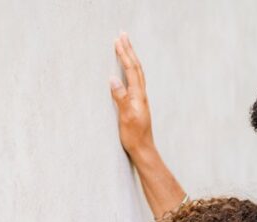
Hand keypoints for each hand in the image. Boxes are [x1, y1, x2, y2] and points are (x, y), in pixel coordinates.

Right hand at [109, 32, 153, 157]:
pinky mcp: (137, 104)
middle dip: (129, 50)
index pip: (131, 70)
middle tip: (123, 35)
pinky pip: (134, 81)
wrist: (143, 150)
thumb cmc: (134, 136)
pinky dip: (130, 69)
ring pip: (137, 73)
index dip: (125, 54)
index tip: (119, 40)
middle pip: (136, 67)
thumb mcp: (125, 117)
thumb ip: (121, 98)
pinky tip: (127, 70)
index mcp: (138, 96)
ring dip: (130, 58)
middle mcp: (141, 95)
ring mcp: (140, 99)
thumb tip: (113, 79)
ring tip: (125, 46)